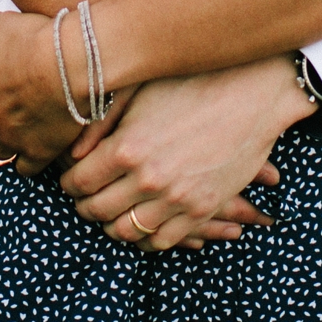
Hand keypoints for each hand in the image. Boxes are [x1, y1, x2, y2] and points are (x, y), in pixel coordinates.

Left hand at [0, 10, 111, 175]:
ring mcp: (10, 139)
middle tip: (18, 107)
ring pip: (1, 149)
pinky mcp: (35, 154)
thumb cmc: (37, 39)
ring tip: (29, 131)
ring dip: (11, 141)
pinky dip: (32, 160)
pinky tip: (42, 149)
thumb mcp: (8, 23)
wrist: (70, 64)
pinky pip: (26, 168)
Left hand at [59, 57, 311, 251]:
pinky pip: (163, 241)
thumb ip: (101, 122)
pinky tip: (142, 222)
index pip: (79, 183)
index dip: (69, 182)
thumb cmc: (191, 81)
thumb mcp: (139, 91)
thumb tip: (74, 152)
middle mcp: (148, 179)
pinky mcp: (202, 209)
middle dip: (85, 204)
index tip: (71, 178)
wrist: (252, 92)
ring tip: (112, 210)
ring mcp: (177, 199)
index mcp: (127, 148)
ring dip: (112, 224)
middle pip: (97, 210)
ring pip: (127, 232)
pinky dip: (145, 238)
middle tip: (85, 196)